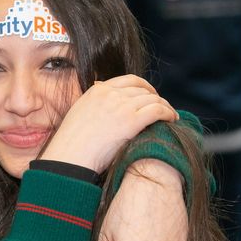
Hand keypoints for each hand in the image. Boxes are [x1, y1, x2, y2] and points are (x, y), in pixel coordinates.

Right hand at [41, 75, 177, 172]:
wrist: (69, 159)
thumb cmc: (72, 148)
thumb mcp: (79, 117)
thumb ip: (95, 108)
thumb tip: (108, 112)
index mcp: (97, 91)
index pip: (129, 80)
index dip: (144, 87)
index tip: (150, 96)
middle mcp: (109, 94)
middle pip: (143, 89)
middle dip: (156, 98)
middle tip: (163, 109)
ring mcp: (120, 106)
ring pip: (153, 98)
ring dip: (165, 106)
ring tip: (171, 117)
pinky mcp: (130, 120)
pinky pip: (158, 109)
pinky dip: (168, 113)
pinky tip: (172, 120)